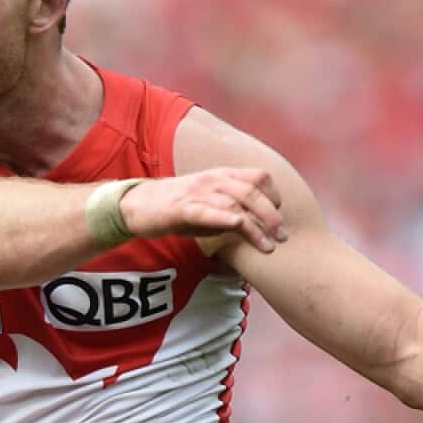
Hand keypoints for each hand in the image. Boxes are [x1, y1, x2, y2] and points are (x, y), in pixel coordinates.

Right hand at [119, 168, 286, 251]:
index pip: (258, 176)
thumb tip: (252, 227)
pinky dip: (226, 218)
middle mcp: (213, 180)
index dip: (274, 195)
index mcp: (220, 176)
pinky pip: (209, 211)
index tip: (281, 215)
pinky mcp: (183, 209)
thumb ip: (230, 210)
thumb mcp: (208, 203)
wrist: (138, 205)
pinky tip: (239, 226)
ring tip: (268, 246)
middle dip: (272, 215)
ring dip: (256, 226)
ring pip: (235, 204)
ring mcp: (198, 193)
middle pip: (252, 191)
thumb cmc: (175, 207)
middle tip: (283, 236)